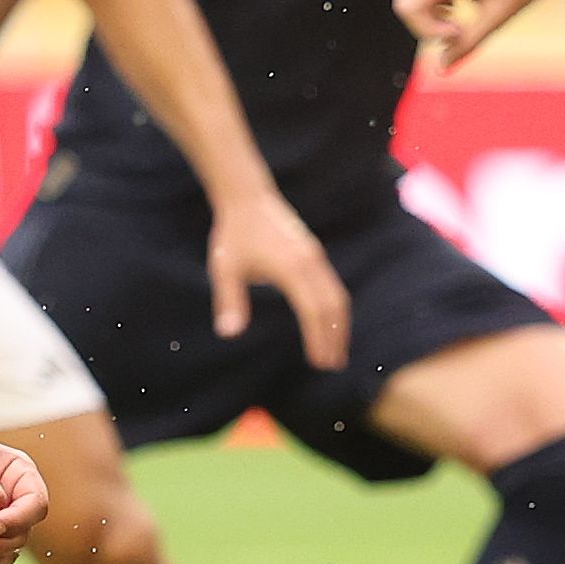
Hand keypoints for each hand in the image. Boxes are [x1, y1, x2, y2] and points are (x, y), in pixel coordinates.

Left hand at [208, 191, 349, 371]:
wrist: (247, 198)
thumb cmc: (234, 234)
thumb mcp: (225, 269)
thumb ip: (229, 301)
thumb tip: (228, 334)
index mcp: (291, 268)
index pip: (313, 311)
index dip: (318, 338)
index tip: (319, 361)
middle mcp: (310, 262)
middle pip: (333, 306)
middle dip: (335, 337)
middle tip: (332, 365)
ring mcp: (315, 256)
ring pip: (337, 295)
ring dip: (340, 324)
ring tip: (336, 351)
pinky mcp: (314, 253)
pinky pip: (332, 285)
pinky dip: (335, 308)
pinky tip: (328, 323)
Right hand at [394, 0, 564, 64]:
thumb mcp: (499, 14)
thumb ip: (468, 42)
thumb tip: (442, 68)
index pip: (408, 6)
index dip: (426, 29)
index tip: (457, 34)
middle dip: (423, 22)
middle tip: (455, 31)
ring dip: (430, 12)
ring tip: (459, 19)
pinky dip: (438, 0)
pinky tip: (463, 4)